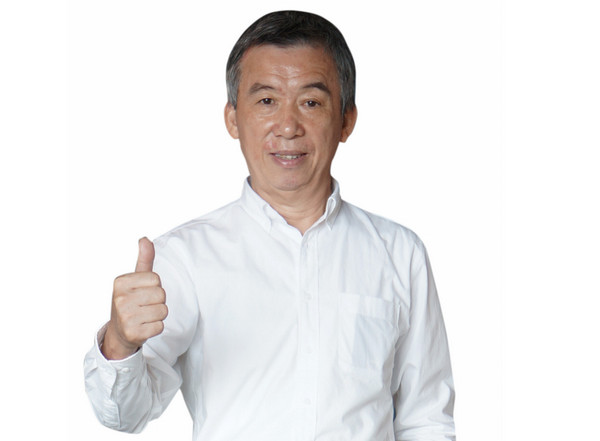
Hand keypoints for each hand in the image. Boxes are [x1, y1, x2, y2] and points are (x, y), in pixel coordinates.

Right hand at [102, 237, 167, 359]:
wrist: (119, 332)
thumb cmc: (130, 301)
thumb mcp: (135, 279)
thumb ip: (144, 260)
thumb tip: (145, 239)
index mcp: (120, 282)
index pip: (156, 279)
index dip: (154, 286)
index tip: (142, 293)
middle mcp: (119, 299)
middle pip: (161, 294)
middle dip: (158, 301)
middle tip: (143, 306)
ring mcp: (125, 317)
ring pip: (163, 311)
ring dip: (158, 315)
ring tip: (144, 316)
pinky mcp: (133, 334)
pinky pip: (160, 326)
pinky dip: (156, 327)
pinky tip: (143, 327)